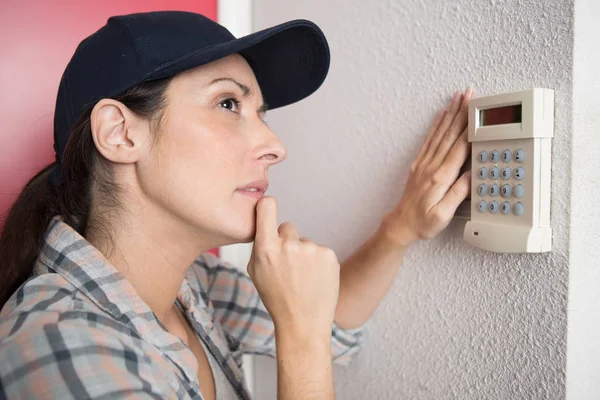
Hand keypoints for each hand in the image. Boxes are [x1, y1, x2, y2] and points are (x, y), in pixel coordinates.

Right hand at [247, 196, 339, 337]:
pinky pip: (320, 251)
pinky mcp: (329, 255)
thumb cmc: (277, 298)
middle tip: (288, 266)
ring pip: (305, 242)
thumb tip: (262, 221)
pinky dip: (318, 263)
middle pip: (287, 227)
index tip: (267, 207)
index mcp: (266, 248)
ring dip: (304, 255)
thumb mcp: (256, 272)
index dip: (266, 205)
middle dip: (286, 241)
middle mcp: (289, 245)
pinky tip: (315, 280)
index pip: (266, 206)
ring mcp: (311, 249)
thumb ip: (259, 245)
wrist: (303, 323)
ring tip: (303, 279)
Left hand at [382, 89, 474, 246]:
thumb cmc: (423, 222)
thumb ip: (458, 194)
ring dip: (450, 114)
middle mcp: (431, 167)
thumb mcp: (443, 215)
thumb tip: (472, 175)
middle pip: (450, 134)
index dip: (469, 128)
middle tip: (470, 94)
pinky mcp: (419, 164)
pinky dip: (436, 125)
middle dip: (461, 113)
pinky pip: (429, 140)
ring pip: (439, 133)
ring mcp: (423, 163)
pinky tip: (441, 115)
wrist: (401, 224)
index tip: (477, 111)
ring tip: (458, 97)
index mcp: (440, 178)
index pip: (458, 148)